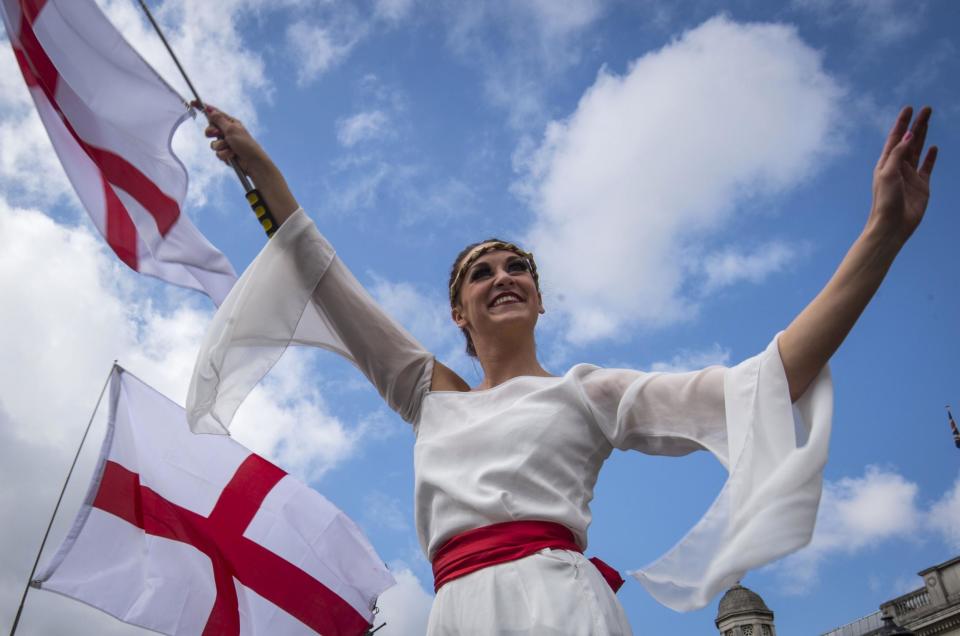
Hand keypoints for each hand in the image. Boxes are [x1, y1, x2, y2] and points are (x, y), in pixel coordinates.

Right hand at [196, 101, 271, 178]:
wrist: (252, 163)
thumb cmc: (246, 144)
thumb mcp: (231, 130)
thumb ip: (219, 121)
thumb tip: (211, 111)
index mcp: (231, 123)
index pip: (215, 113)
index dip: (204, 108)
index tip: (193, 103)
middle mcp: (227, 132)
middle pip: (209, 129)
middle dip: (211, 132)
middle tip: (218, 133)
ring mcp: (226, 143)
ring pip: (212, 143)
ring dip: (220, 146)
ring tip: (231, 148)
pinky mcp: (225, 154)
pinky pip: (217, 153)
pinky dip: (224, 154)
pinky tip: (232, 156)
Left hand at [868, 106, 937, 243]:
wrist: (892, 225)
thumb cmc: (885, 201)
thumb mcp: (888, 174)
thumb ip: (898, 154)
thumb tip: (908, 135)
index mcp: (886, 163)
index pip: (895, 138)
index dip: (902, 123)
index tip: (909, 108)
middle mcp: (897, 167)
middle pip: (909, 141)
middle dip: (917, 124)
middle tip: (926, 109)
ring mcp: (910, 176)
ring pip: (918, 150)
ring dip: (923, 135)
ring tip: (929, 120)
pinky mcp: (921, 186)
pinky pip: (926, 167)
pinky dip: (930, 157)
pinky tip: (933, 147)